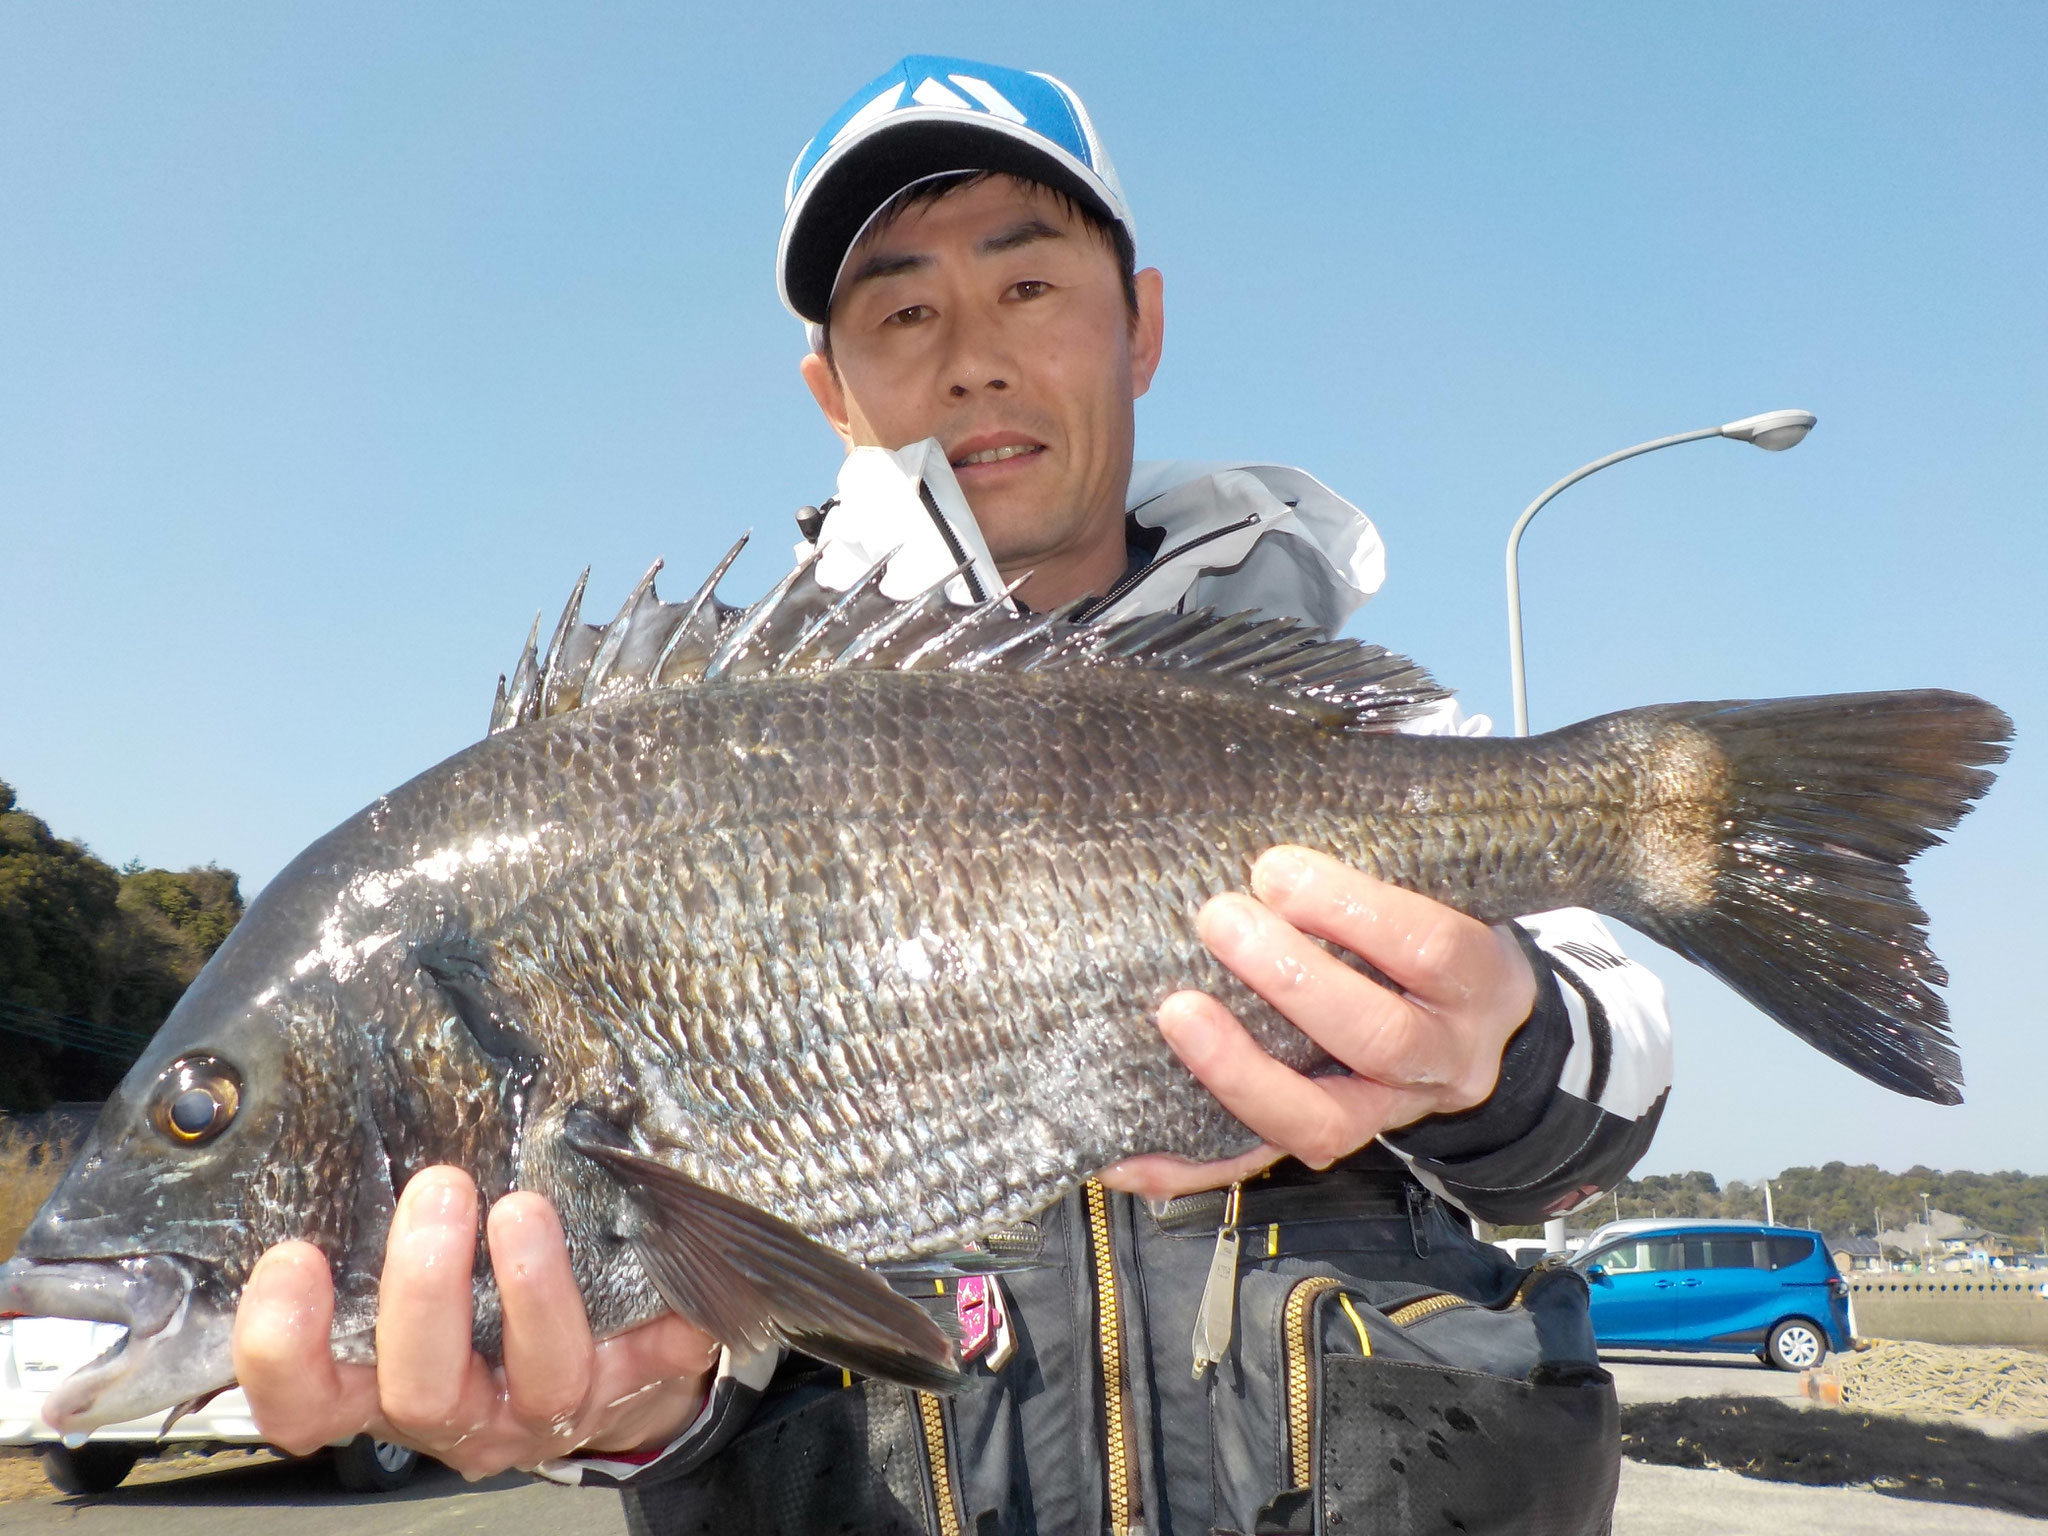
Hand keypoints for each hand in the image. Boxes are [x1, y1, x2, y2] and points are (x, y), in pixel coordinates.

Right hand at [233, 1166, 718, 1478]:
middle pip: (418, 1391)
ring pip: (539, 1379)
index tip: (292, 1256)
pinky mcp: (632, 1384)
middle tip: (440, 1189)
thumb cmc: (467, 1296)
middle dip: (425, 1292)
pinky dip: (670, 1310)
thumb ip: (369, 1219)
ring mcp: (547, 1410)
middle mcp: (459, 1413)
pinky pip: (660, 1353)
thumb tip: (337, 1106)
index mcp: (381, 1386)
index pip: (302, 1403)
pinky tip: (670, 1248)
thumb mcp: (406, 1268)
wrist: (587, 1360)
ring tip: (524, 1207)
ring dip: (532, 1291)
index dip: (283, 1349)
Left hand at [1102, 845, 1536, 1200]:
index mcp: (1473, 982)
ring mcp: (1383, 1113)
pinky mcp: (1326, 1143)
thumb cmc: (1433, 941)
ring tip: (1176, 1013)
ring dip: (1238, 1070)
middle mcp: (1439, 1059)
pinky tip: (1124, 1152)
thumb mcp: (1441, 894)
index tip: (1276, 868)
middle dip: (1292, 979)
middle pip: (1377, 1037)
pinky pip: (1256, 1166)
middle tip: (1219, 919)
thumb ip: (1375, 867)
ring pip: (1319, 1120)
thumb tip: (1274, 833)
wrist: (1487, 1033)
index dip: (1354, 911)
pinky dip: (1188, 1165)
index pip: (1429, 949)